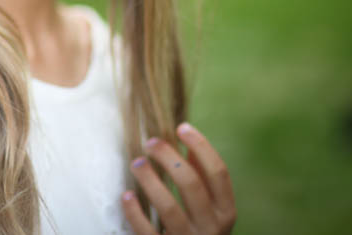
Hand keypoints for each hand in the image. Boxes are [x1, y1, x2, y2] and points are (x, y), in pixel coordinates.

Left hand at [121, 122, 236, 233]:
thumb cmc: (199, 230)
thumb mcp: (210, 208)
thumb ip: (202, 178)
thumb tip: (190, 143)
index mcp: (226, 212)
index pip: (219, 173)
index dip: (201, 146)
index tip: (180, 127)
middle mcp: (212, 229)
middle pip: (192, 186)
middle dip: (169, 159)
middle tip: (150, 142)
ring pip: (169, 208)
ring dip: (150, 181)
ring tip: (137, 162)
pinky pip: (148, 232)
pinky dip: (135, 212)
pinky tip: (125, 195)